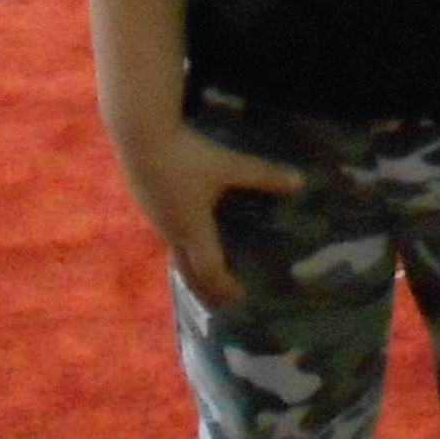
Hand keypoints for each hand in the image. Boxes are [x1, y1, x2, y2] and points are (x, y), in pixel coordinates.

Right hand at [114, 113, 305, 311]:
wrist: (139, 135)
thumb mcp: (229, 165)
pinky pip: (164, 232)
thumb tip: (300, 183)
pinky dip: (178, 244)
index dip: (225, 287)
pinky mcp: (144, 201)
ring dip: (190, 266)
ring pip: (173, 252)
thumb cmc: (187, 155)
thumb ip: (263, 175)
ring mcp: (154, 218)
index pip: (210, 271)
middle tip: (219, 304)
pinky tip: (183, 231)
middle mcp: (171, 231)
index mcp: (192, 230)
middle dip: (204, 290)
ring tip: (202, 270)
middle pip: (186, 272)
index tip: (240, 298)